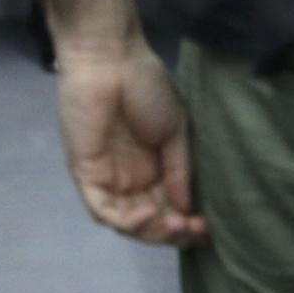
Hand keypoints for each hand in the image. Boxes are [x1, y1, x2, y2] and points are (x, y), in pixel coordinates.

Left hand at [57, 37, 208, 246]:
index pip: (166, 208)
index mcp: (149, 167)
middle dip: (171, 232)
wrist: (111, 60)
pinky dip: (125, 220)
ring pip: (125, 222)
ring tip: (175, 223)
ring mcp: (104, 175)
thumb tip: (187, 208)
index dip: (186, 224)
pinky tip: (150, 213)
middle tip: (194, 228)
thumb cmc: (145, 87)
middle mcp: (126, 177)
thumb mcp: (174, 132)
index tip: (209, 228)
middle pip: (146, 222)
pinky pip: (101, 208)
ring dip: (151, 231)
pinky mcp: (84, 171)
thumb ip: (179, 171)